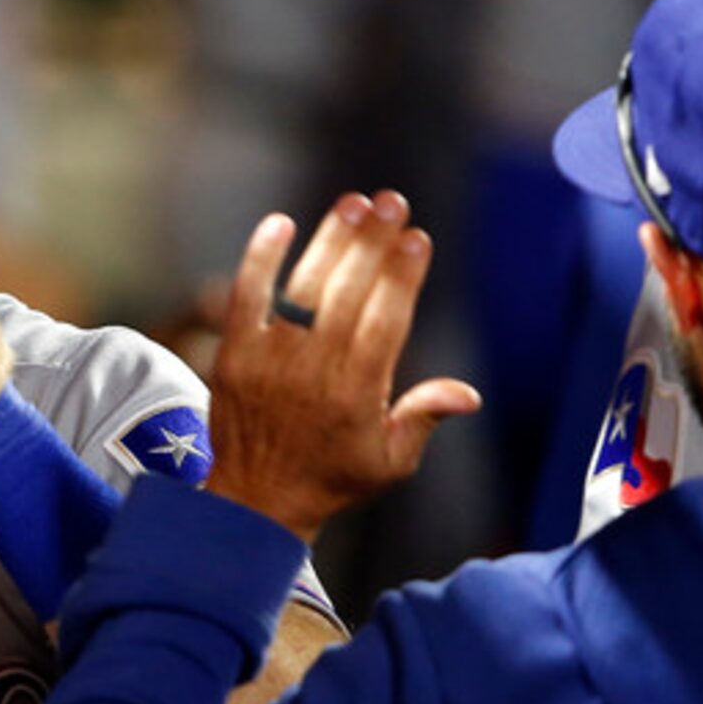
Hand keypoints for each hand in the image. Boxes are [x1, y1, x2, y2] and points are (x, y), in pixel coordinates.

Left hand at [204, 191, 479, 541]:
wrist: (254, 502)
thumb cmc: (331, 479)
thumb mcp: (390, 462)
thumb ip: (423, 418)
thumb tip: (468, 394)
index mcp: (358, 393)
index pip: (386, 319)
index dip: (403, 275)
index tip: (418, 237)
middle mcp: (315, 370)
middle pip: (348, 292)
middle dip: (373, 242)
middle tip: (391, 201)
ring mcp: (270, 359)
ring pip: (304, 287)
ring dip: (330, 241)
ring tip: (354, 205)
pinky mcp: (234, 354)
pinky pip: (246, 297)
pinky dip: (260, 259)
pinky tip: (280, 223)